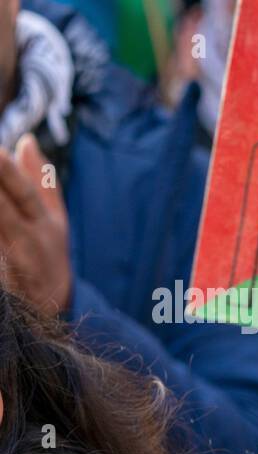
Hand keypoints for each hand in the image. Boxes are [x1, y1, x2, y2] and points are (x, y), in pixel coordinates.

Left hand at [0, 134, 71, 313]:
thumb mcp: (55, 221)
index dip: (8, 172)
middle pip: (2, 207)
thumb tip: (25, 141)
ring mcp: (11, 261)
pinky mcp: (2, 279)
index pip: (25, 191)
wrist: (49, 311)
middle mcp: (28, 240)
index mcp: (44, 222)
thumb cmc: (48, 256)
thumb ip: (41, 182)